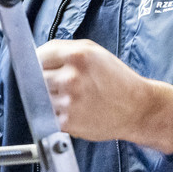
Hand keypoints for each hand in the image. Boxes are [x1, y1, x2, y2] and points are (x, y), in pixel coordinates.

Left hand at [36, 39, 172, 152]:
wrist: (138, 109)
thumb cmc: (116, 80)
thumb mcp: (94, 52)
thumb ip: (63, 49)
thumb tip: (34, 55)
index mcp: (77, 56)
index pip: (37, 56)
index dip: (38, 63)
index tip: (40, 67)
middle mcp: (70, 78)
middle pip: (35, 78)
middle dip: (43, 80)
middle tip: (61, 85)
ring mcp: (68, 101)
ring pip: (39, 97)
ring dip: (49, 98)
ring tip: (72, 98)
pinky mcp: (67, 122)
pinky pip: (48, 115)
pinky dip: (56, 114)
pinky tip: (74, 110)